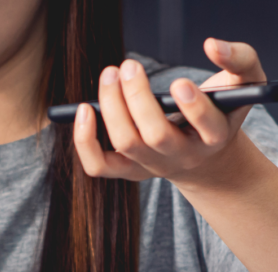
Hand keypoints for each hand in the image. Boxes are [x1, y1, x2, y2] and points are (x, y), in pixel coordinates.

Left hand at [73, 38, 266, 188]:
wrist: (203, 155)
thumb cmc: (219, 111)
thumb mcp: (242, 84)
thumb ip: (239, 59)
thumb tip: (213, 45)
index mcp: (215, 136)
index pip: (207, 127)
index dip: (194, 108)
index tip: (180, 83)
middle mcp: (182, 156)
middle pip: (156, 136)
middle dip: (138, 99)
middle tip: (128, 66)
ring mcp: (152, 167)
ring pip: (126, 144)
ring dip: (112, 108)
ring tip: (110, 75)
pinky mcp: (128, 171)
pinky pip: (99, 166)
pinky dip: (85, 141)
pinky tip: (83, 111)